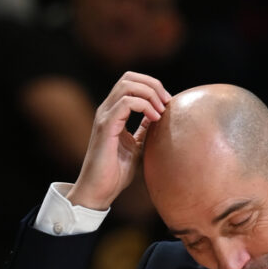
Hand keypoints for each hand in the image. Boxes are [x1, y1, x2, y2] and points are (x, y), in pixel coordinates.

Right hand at [67, 72, 171, 210]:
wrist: (99, 191)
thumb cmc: (115, 173)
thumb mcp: (136, 146)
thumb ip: (143, 130)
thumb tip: (155, 116)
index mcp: (113, 112)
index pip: (131, 82)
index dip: (151, 85)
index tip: (168, 102)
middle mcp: (106, 110)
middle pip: (129, 77)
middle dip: (153, 84)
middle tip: (167, 102)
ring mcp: (104, 117)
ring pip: (127, 85)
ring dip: (150, 94)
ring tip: (161, 111)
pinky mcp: (106, 127)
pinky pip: (125, 103)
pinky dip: (144, 106)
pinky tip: (155, 119)